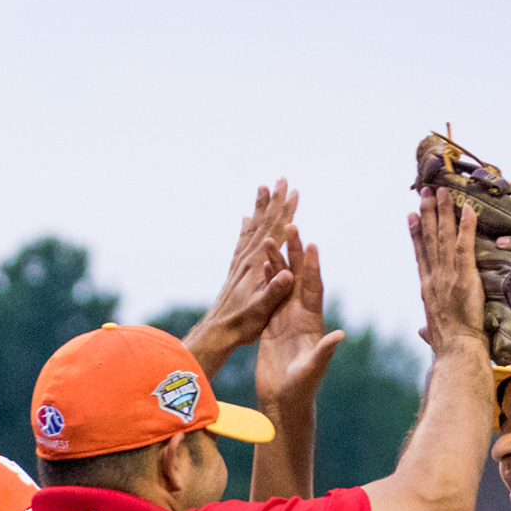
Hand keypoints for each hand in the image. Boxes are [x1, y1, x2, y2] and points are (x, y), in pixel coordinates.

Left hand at [184, 182, 298, 369]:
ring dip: (260, 208)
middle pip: (264, 223)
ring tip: (263, 188)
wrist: (217, 331)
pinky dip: (247, 227)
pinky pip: (243, 241)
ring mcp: (240, 263)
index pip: (275, 232)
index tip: (294, 191)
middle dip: (274, 201)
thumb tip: (289, 274)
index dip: (286, 212)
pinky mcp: (236, 270)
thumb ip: (275, 292)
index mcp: (258, 266)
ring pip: (253, 227)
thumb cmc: (242, 324)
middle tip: (281, 179)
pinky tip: (246, 219)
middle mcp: (248, 259)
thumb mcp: (262, 311)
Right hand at [256, 227, 343, 412]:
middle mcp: (301, 317)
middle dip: (296, 253)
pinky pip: (268, 298)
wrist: (283, 402)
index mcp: (313, 323)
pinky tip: (260, 264)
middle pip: (299, 278)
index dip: (313, 267)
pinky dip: (265, 280)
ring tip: (271, 239)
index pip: (314, 288)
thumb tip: (340, 335)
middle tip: (292, 227)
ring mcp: (286, 320)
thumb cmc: (300, 390)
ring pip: (282, 284)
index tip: (312, 244)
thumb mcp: (313, 370)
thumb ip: (325, 352)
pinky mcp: (271, 326)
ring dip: (278, 262)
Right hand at [410, 189, 485, 357]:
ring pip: (445, 237)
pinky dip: (466, 227)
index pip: (421, 255)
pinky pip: (465, 247)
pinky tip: (468, 210)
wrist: (456, 352)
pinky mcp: (464, 278)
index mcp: (427, 289)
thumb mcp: (433, 335)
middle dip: (428, 212)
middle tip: (427, 191)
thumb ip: (427, 330)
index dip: (416, 233)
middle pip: (430, 239)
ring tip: (443, 191)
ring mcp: (448, 276)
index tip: (413, 215)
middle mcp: (434, 278)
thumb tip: (421, 332)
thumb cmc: (447, 347)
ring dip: (444, 212)